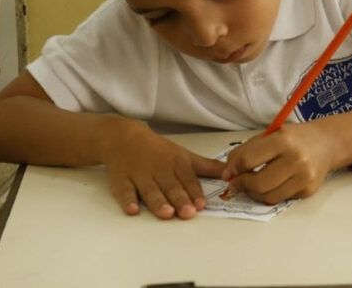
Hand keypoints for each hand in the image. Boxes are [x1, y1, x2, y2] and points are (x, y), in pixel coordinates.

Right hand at [99, 119, 224, 219]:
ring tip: (167, 213)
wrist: (123, 137)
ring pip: (150, 190)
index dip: (194, 192)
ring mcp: (139, 174)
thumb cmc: (157, 150)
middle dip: (179, 199)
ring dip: (158, 202)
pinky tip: (132, 210)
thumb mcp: (183, 155)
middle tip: (188, 213)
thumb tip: (229, 174)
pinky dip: (128, 200)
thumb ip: (206, 167)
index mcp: (175, 162)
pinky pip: (124, 191)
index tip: (201, 205)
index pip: (187, 179)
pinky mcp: (121, 180)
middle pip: (170, 186)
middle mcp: (159, 169)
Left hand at [221, 123, 334, 203]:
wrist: (326, 143)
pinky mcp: (308, 190)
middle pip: (259, 183)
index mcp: (283, 140)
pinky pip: (281, 199)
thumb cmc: (294, 137)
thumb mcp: (270, 134)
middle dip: (242, 185)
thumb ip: (247, 150)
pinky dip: (270, 194)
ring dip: (254, 193)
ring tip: (252, 185)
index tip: (229, 172)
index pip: (248, 160)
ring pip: (268, 197)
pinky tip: (271, 184)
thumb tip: (227, 173)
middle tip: (237, 182)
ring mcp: (304, 177)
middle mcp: (296, 159)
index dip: (233, 168)